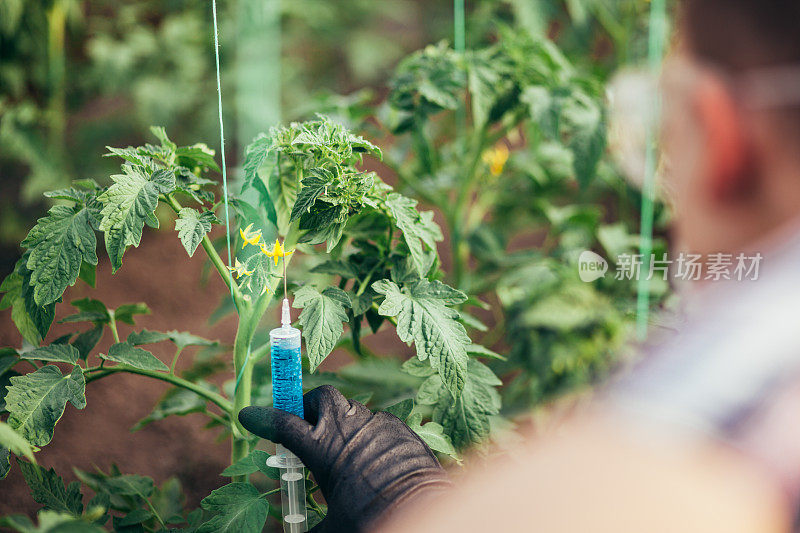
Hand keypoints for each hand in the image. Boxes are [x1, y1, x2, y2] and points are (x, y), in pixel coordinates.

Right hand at [238, 385, 451, 531]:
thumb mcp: (332, 526)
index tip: (249, 414)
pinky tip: (372, 460)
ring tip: (344, 451)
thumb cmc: (371, 520)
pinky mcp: (401, 429)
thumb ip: (308, 525)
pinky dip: (370, 436)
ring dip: (342, 424)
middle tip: (306, 428)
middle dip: (309, 407)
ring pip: (352, 410)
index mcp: (323, 448)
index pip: (282, 424)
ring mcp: (378, 424)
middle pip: (321, 399)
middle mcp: (348, 428)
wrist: (423, 513)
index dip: (262, 418)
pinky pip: (378, 424)